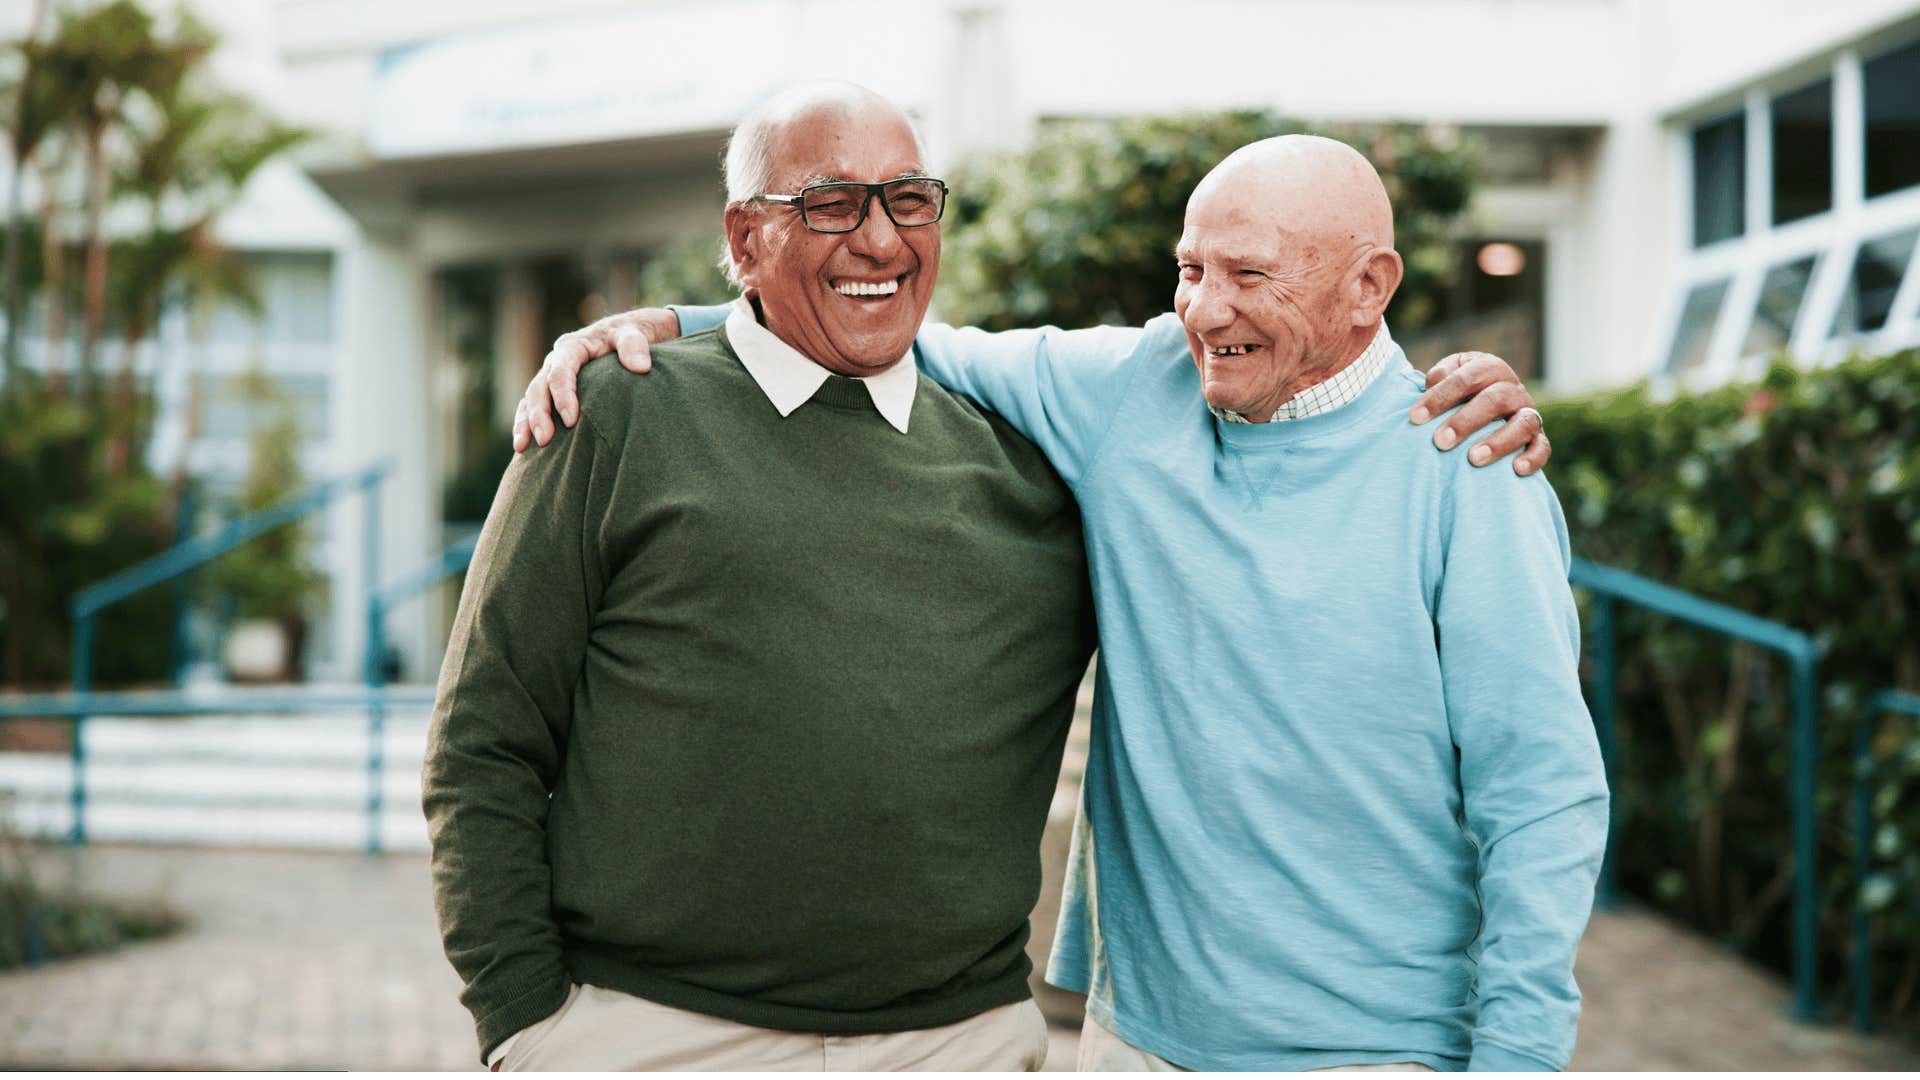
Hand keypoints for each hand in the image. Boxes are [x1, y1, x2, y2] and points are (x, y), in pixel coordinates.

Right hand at [513, 307, 679, 451]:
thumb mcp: (635, 333)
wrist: (624, 335)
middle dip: (538, 414)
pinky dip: (526, 424)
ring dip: (525, 423)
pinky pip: (531, 407)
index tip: (571, 421)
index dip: (563, 395)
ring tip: (522, 448)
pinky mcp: (552, 391)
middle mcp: (556, 361)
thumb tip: (641, 367)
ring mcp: (551, 376)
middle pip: (539, 387)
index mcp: (573, 347)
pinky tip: (524, 448)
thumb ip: (635, 345)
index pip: (561, 371)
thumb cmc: (629, 336)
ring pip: (529, 399)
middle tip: (545, 440)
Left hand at [1408, 351, 1549, 475]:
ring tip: (1473, 459)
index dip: (1441, 395)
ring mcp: (1528, 414)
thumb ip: (1439, 377)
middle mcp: (1513, 389)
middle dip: (1465, 421)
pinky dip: (1532, 458)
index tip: (1415, 417)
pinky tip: (1516, 469)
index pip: (1468, 376)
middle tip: (1440, 442)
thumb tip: (1432, 382)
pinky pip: (1543, 448)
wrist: (1482, 412)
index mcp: (1490, 369)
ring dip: (1499, 442)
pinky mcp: (1538, 439)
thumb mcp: (1446, 379)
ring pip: (1523, 423)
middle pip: (1495, 399)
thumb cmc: (1457, 396)